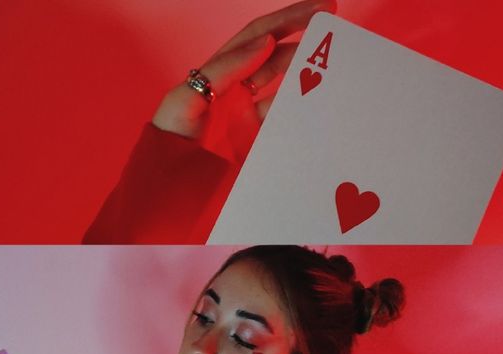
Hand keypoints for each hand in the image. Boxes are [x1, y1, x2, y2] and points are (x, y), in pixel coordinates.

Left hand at [152, 0, 335, 162]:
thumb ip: (224, 70)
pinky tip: (316, 106)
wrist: (165, 186)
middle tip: (337, 31)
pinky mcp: (256, 143)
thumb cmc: (169, 136)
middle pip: (279, 58)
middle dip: (307, 42)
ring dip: (307, 77)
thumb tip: (266, 43)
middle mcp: (239, 90)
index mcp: (221, 72)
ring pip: (285, 90)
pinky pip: (283, 123)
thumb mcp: (186, 97)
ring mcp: (250, 117)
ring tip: (332, 67)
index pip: (260, 37)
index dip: (289, 19)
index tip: (322, 7)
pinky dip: (300, 114)